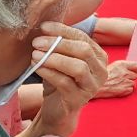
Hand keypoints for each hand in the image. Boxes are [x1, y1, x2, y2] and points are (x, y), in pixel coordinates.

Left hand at [31, 22, 109, 136]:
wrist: (56, 109)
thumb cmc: (59, 80)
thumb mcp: (61, 59)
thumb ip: (59, 44)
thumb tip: (45, 26)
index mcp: (99, 57)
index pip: (83, 37)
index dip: (63, 30)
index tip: (43, 27)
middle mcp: (101, 71)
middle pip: (84, 50)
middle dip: (58, 43)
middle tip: (37, 42)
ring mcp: (92, 87)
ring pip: (77, 67)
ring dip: (54, 58)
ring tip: (35, 54)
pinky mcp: (79, 100)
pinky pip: (65, 83)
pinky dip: (49, 72)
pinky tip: (37, 67)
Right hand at [93, 60, 136, 98]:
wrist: (97, 88)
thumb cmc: (101, 78)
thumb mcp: (110, 66)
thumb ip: (121, 66)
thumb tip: (128, 69)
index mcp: (121, 64)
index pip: (135, 65)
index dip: (135, 70)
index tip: (133, 72)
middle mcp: (125, 72)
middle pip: (135, 75)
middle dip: (130, 78)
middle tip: (123, 80)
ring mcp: (126, 81)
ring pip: (133, 83)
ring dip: (128, 85)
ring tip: (119, 85)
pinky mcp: (126, 89)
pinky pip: (131, 90)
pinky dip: (127, 90)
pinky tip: (119, 89)